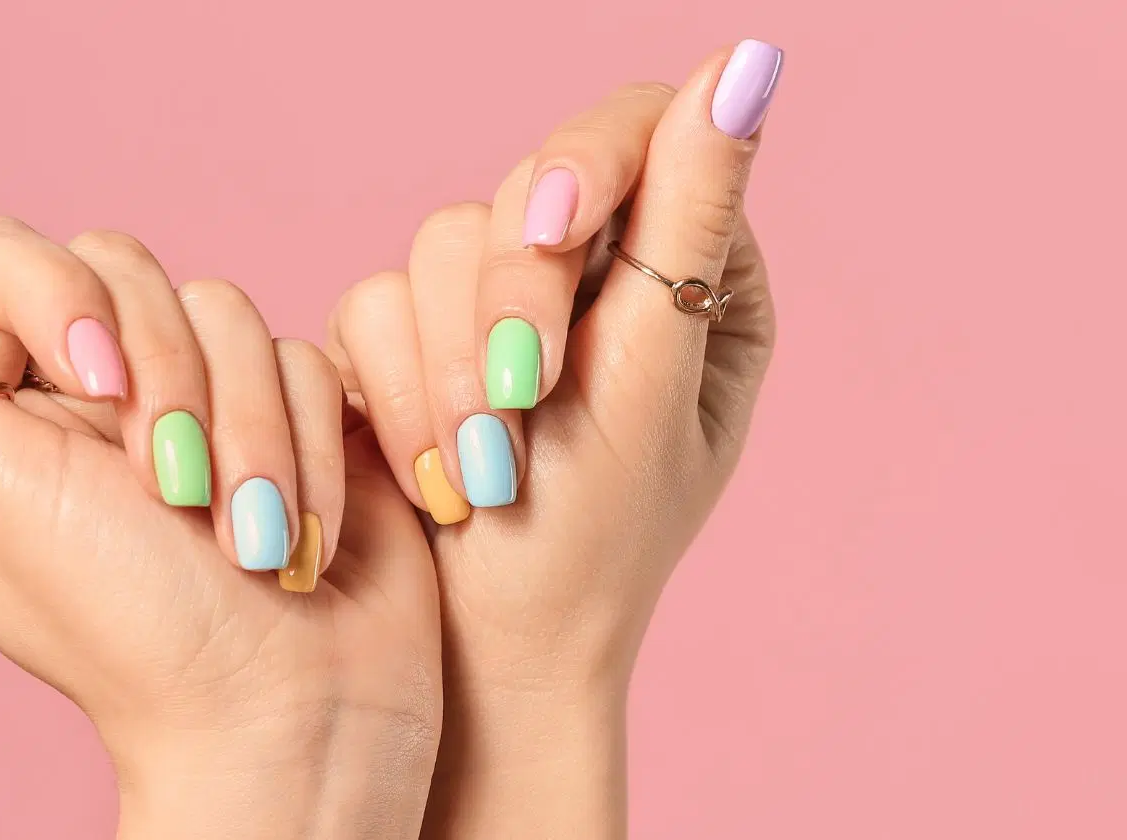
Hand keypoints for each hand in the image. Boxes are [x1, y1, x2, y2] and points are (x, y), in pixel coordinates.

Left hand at [0, 217, 441, 838]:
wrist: (293, 710)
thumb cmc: (138, 632)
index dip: (54, 295)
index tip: (98, 384)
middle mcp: (88, 394)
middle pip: (123, 266)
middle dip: (171, 381)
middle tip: (178, 494)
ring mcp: (196, 397)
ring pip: (227, 308)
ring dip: (251, 433)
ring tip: (251, 539)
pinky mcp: (287, 410)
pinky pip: (303, 355)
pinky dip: (311, 447)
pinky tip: (300, 531)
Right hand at [325, 41, 782, 836]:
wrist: (491, 658)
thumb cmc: (592, 546)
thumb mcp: (650, 383)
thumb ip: (687, 224)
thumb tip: (751, 61)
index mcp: (695, 279)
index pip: (644, 136)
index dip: (585, 161)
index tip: (549, 228)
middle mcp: (600, 280)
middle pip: (529, 184)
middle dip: (510, 302)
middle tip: (518, 408)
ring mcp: (503, 310)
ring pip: (441, 241)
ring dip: (452, 363)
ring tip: (480, 470)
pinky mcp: (417, 343)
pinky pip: (375, 300)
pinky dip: (401, 387)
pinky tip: (435, 469)